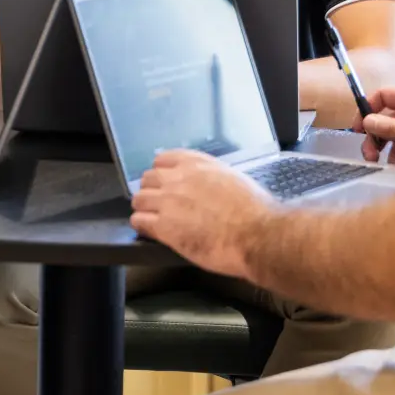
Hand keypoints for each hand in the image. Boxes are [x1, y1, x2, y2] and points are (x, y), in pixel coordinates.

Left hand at [129, 150, 272, 279]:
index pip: (162, 160)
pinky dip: (142, 225)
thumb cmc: (254, 210)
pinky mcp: (164, 227)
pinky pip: (139, 221)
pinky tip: (149, 230)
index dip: (162, 173)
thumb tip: (209, 185)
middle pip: (147, 178)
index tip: (165, 182)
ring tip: (152, 217)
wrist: (255, 234)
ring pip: (139, 199)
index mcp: (196, 164)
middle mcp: (178, 179)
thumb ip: (213, 177)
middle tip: (159, 203)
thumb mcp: (233, 178)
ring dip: (144, 207)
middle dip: (152, 190)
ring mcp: (168, 202)